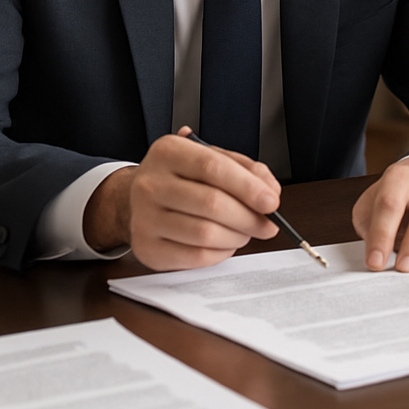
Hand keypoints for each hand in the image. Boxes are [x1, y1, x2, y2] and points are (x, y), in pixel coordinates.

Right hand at [83, 127, 280, 270]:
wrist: (136, 198)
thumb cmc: (183, 176)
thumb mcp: (212, 158)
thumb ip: (246, 169)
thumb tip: (270, 192)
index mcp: (168, 152)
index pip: (214, 168)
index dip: (248, 187)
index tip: (271, 201)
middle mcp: (150, 183)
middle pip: (211, 203)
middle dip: (249, 217)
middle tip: (267, 224)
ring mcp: (144, 218)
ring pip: (205, 234)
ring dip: (237, 236)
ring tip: (246, 231)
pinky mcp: (146, 248)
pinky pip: (195, 257)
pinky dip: (220, 252)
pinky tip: (226, 243)